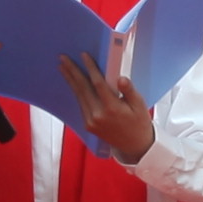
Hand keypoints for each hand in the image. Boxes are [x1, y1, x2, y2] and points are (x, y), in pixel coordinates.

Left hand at [60, 44, 156, 163]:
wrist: (135, 146)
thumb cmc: (139, 123)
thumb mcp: (140, 105)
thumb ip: (129, 91)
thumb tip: (121, 78)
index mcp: (112, 109)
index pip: (98, 84)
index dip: (90, 68)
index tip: (84, 55)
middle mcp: (98, 115)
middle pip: (82, 88)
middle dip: (72, 71)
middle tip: (63, 58)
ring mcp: (91, 121)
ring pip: (79, 96)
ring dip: (70, 80)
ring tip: (63, 67)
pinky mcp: (88, 125)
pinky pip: (81, 104)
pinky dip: (76, 91)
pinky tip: (72, 82)